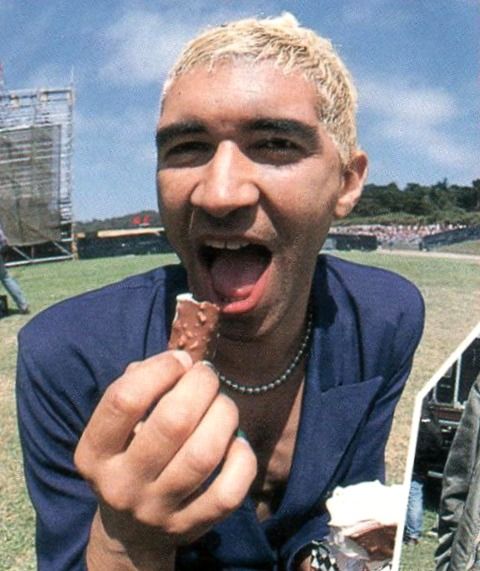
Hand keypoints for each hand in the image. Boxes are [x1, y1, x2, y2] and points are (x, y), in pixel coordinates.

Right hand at [74, 351, 256, 568]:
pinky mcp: (190, 527)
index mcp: (94, 453)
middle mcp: (120, 485)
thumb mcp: (119, 424)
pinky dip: (241, 459)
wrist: (131, 530)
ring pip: (203, 454)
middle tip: (207, 376)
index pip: (124, 401)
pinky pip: (228, 492)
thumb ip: (139, 384)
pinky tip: (236, 443)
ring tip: (222, 405)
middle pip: (172, 423)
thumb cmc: (130, 453)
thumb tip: (183, 363)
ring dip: (223, 415)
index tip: (180, 361)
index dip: (160, 370)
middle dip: (200, 386)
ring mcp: (156, 510)